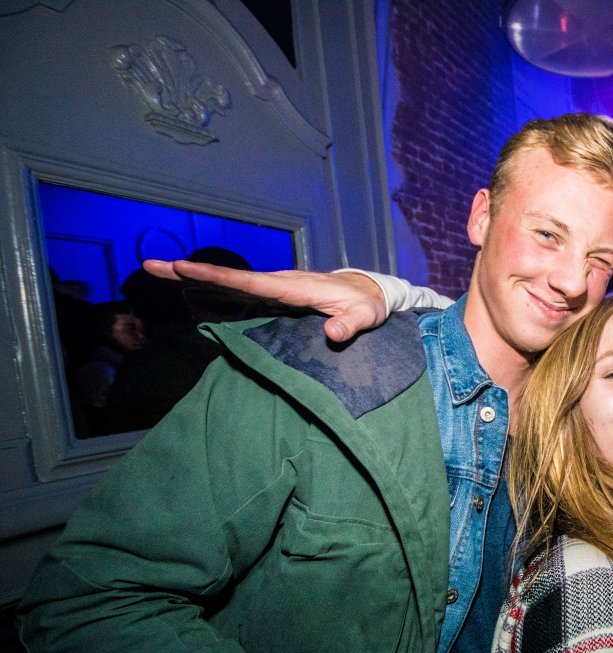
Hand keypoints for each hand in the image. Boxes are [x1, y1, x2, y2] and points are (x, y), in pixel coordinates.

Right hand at [141, 260, 386, 341]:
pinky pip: (238, 292)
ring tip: (157, 273)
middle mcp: (278, 283)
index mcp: (293, 287)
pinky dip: (212, 290)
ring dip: (195, 280)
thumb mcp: (364, 316)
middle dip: (190, 272)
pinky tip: (190, 294)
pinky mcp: (273, 296)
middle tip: (151, 265)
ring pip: (229, 284)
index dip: (216, 277)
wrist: (367, 292)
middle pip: (228, 279)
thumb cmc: (366, 304)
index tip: (184, 267)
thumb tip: (332, 334)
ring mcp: (274, 288)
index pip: (249, 281)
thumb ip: (349, 325)